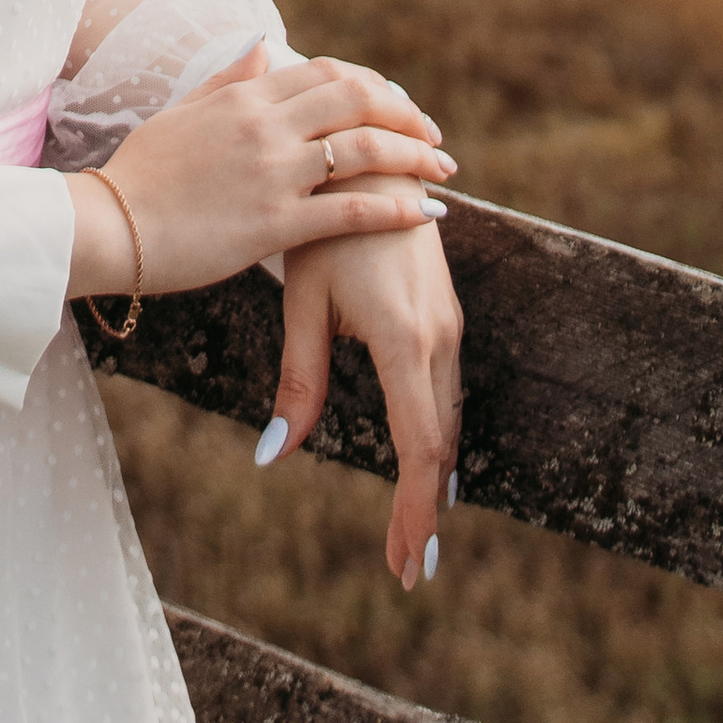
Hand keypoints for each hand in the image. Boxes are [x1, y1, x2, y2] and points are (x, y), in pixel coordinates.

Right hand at [64, 46, 453, 301]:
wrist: (108, 225)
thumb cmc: (140, 174)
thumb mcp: (181, 113)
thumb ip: (228, 78)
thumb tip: (263, 44)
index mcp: (244, 95)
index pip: (326, 73)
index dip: (372, 86)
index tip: (399, 105)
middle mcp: (264, 124)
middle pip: (356, 101)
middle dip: (405, 116)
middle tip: (434, 137)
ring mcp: (272, 172)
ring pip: (363, 151)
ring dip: (413, 158)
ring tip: (443, 171)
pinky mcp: (273, 225)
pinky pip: (349, 212)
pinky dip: (395, 210)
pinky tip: (425, 215)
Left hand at [259, 220, 463, 594]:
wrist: (368, 154)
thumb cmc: (323, 225)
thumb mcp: (303, 302)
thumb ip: (297, 381)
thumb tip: (274, 454)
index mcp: (405, 340)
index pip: (419, 449)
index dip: (414, 512)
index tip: (406, 563)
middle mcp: (439, 336)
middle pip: (441, 444)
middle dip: (427, 509)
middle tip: (410, 568)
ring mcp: (448, 323)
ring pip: (447, 417)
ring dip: (435, 475)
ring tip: (415, 530)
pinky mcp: (444, 312)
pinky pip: (446, 387)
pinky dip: (437, 434)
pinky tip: (426, 464)